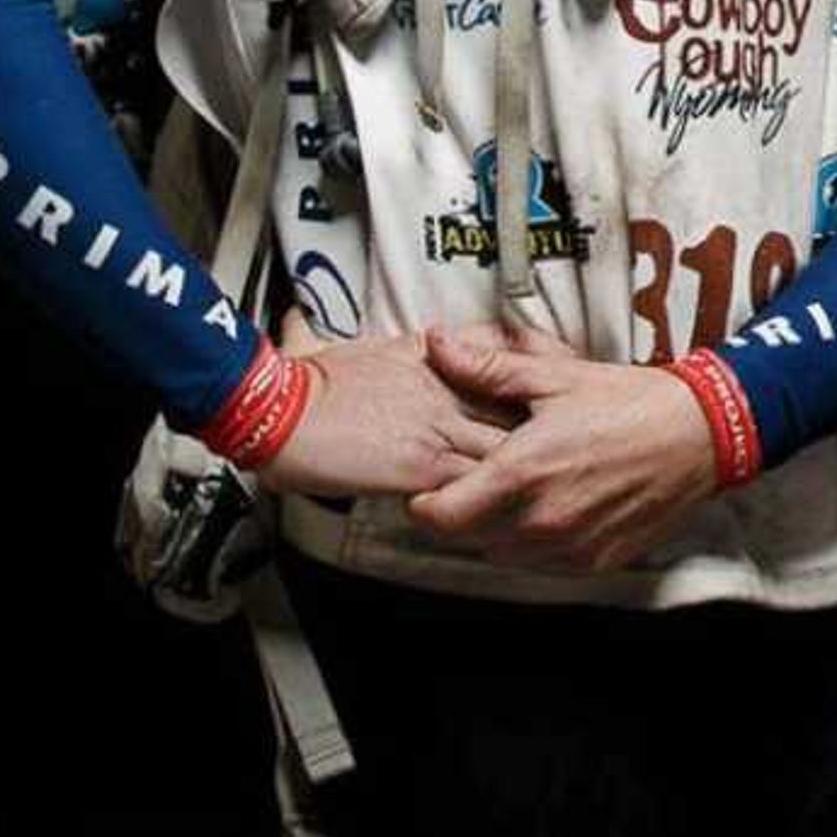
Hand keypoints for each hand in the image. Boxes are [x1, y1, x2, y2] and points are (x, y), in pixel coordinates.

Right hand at [258, 329, 519, 501]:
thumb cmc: (299, 383)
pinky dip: (495, 502)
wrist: (278, 411)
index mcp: (429, 357)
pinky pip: (479, 486)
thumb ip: (337, 339)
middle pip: (518, 404)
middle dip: (541, 429)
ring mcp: (440, 425)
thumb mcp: (332, 344)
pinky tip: (506, 515)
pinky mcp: (426, 464)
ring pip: (509, 446)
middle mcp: (445, 386)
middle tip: (558, 449)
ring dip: (525, 469)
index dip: (523, 385)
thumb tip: (304, 321)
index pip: (497, 364)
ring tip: (541, 490)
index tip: (538, 399)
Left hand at [403, 327, 721, 571]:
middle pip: (465, 538)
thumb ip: (488, 368)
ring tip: (519, 491)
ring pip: (501, 555)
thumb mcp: (555, 377)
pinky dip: (535, 544)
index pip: (437, 516)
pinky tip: (553, 507)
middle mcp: (541, 520)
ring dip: (497, 530)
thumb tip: (437, 344)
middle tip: (480, 478)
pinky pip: (542, 565)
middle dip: (462, 512)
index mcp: (521, 472)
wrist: (701, 433)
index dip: (425, 501)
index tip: (433, 483)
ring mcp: (569, 547)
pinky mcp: (595, 562)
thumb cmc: (630, 401)